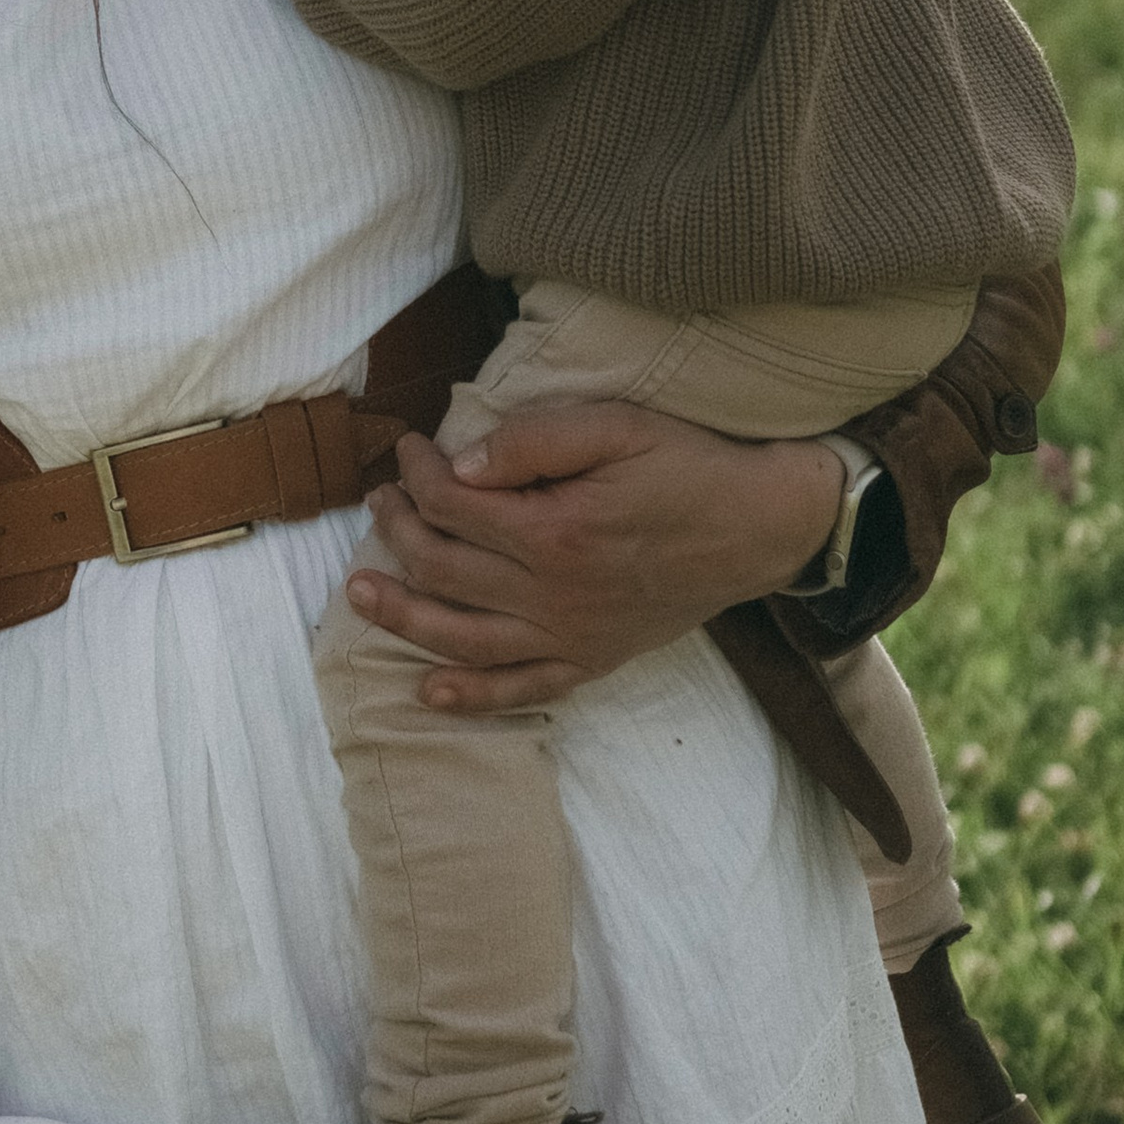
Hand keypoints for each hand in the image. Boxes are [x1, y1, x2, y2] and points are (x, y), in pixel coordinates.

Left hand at [346, 400, 840, 714]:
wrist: (763, 526)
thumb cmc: (690, 466)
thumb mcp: (618, 426)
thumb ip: (533, 441)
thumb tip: (458, 465)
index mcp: (556, 531)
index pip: (453, 504)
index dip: (417, 472)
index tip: (409, 448)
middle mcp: (555, 595)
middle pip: (444, 569)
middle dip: (398, 530)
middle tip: (380, 501)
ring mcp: (572, 636)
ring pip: (462, 638)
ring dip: (402, 618)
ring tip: (359, 593)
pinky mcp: (592, 660)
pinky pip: (521, 688)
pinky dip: (471, 696)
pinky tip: (429, 692)